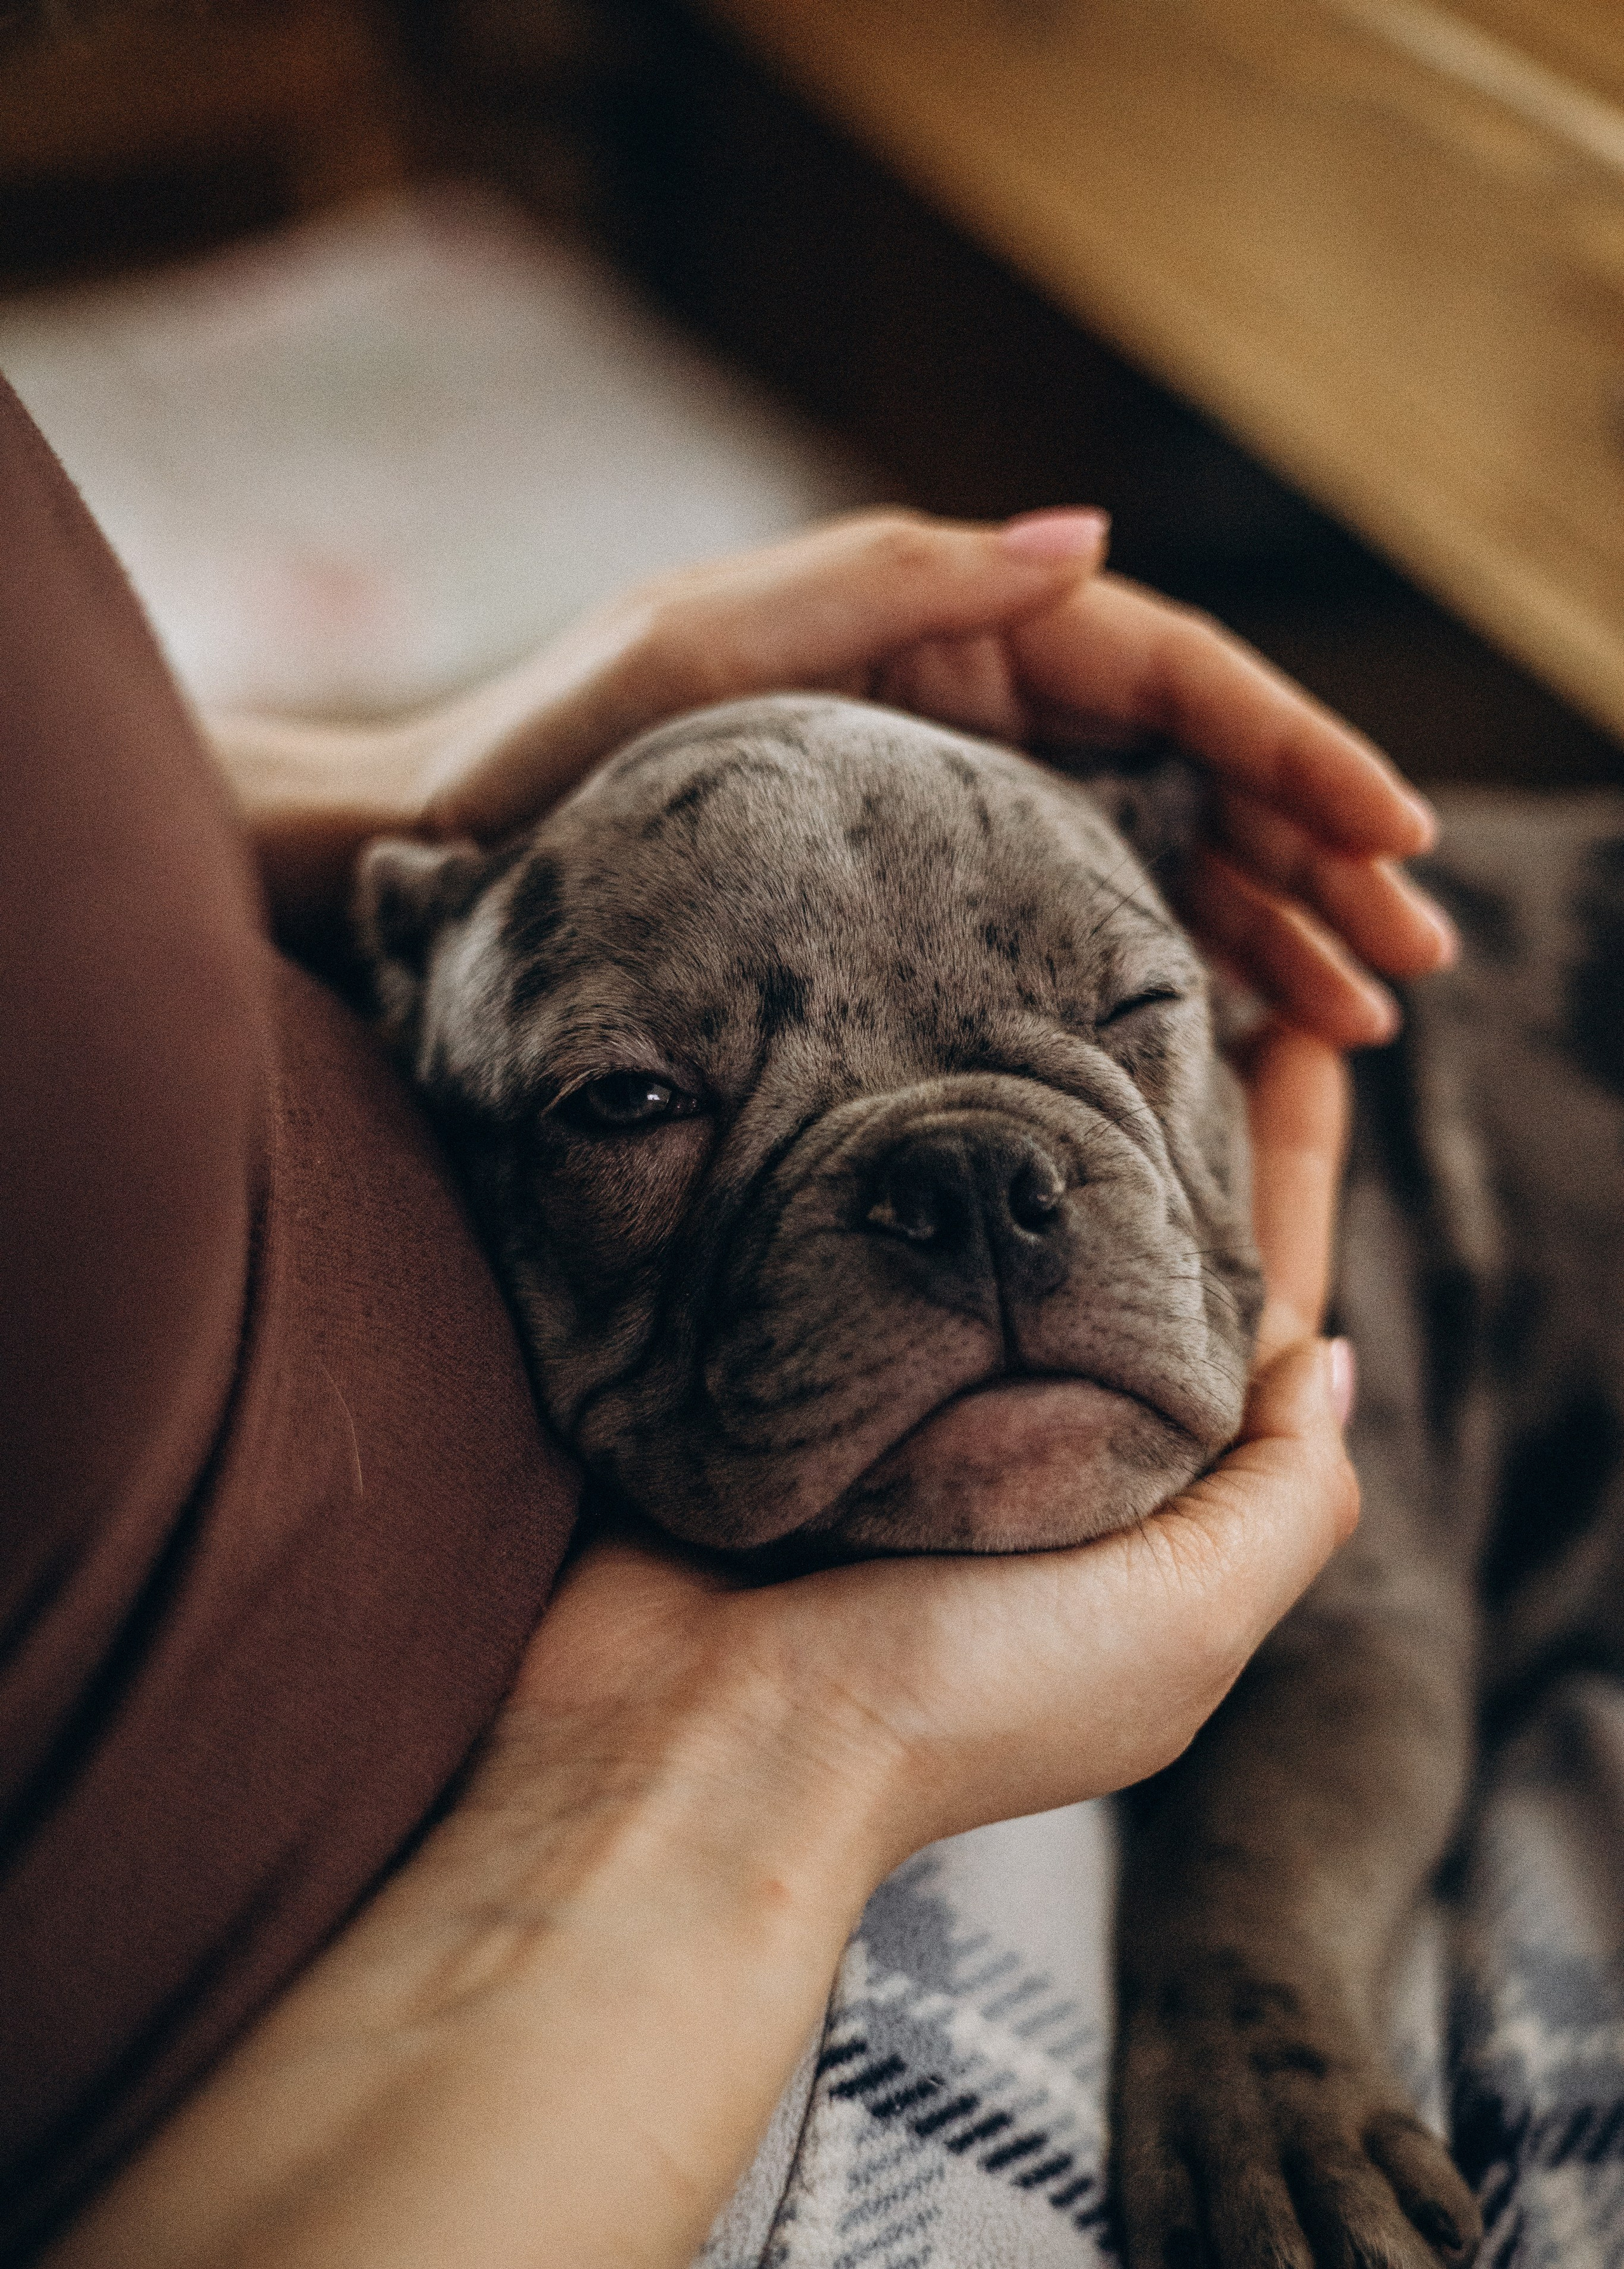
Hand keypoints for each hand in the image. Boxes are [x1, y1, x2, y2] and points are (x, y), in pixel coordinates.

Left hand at [409, 510, 1452, 1045]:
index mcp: (933, 635)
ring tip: (1359, 1016)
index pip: (1161, 673)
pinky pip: (1071, 930)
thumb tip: (1085, 538)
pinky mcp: (912, 913)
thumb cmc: (546, 753)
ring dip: (1263, 929)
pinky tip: (1234, 1037)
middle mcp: (961, 720)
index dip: (1290, 747)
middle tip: (1407, 955)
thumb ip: (891, 584)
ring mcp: (946, 820)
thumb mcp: (705, 645)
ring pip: (1149, 861)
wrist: (436, 867)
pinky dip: (1160, 976)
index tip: (1389, 826)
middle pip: (1184, 777)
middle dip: (1310, 857)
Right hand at [487, 1024, 1355, 1877]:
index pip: (1255, 1308)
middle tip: (1188, 984)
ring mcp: (911, 1416)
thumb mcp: (1182, 1623)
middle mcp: (1036, 1456)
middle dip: (1168, 1130)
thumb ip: (1279, 1495)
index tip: (1315, 1036)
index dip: (1294, 1177)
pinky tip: (908, 1076)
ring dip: (1032, 1131)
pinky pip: (870, 1255)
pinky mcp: (798, 1387)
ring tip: (1054, 993)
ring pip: (998, 1242)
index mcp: (1146, 1511)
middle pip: (1129, 1259)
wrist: (700, 1745)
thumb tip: (1327, 1362)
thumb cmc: (958, 1698)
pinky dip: (899, 1178)